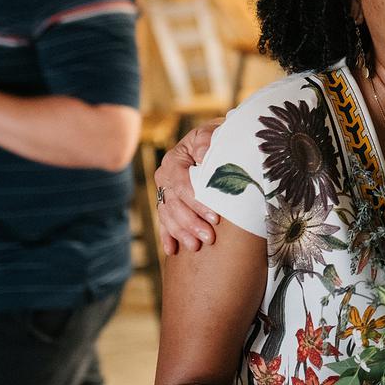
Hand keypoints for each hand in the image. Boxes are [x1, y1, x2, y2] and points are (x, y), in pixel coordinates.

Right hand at [156, 119, 223, 255]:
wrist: (218, 143)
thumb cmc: (219, 139)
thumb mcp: (215, 133)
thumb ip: (208, 140)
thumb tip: (202, 155)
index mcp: (174, 160)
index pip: (183, 185)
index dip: (198, 202)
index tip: (215, 217)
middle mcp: (165, 177)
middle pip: (175, 204)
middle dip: (191, 223)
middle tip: (209, 238)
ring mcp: (165, 191)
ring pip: (169, 216)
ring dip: (182, 233)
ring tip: (196, 246)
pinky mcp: (169, 203)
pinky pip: (165, 222)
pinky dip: (168, 236)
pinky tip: (172, 250)